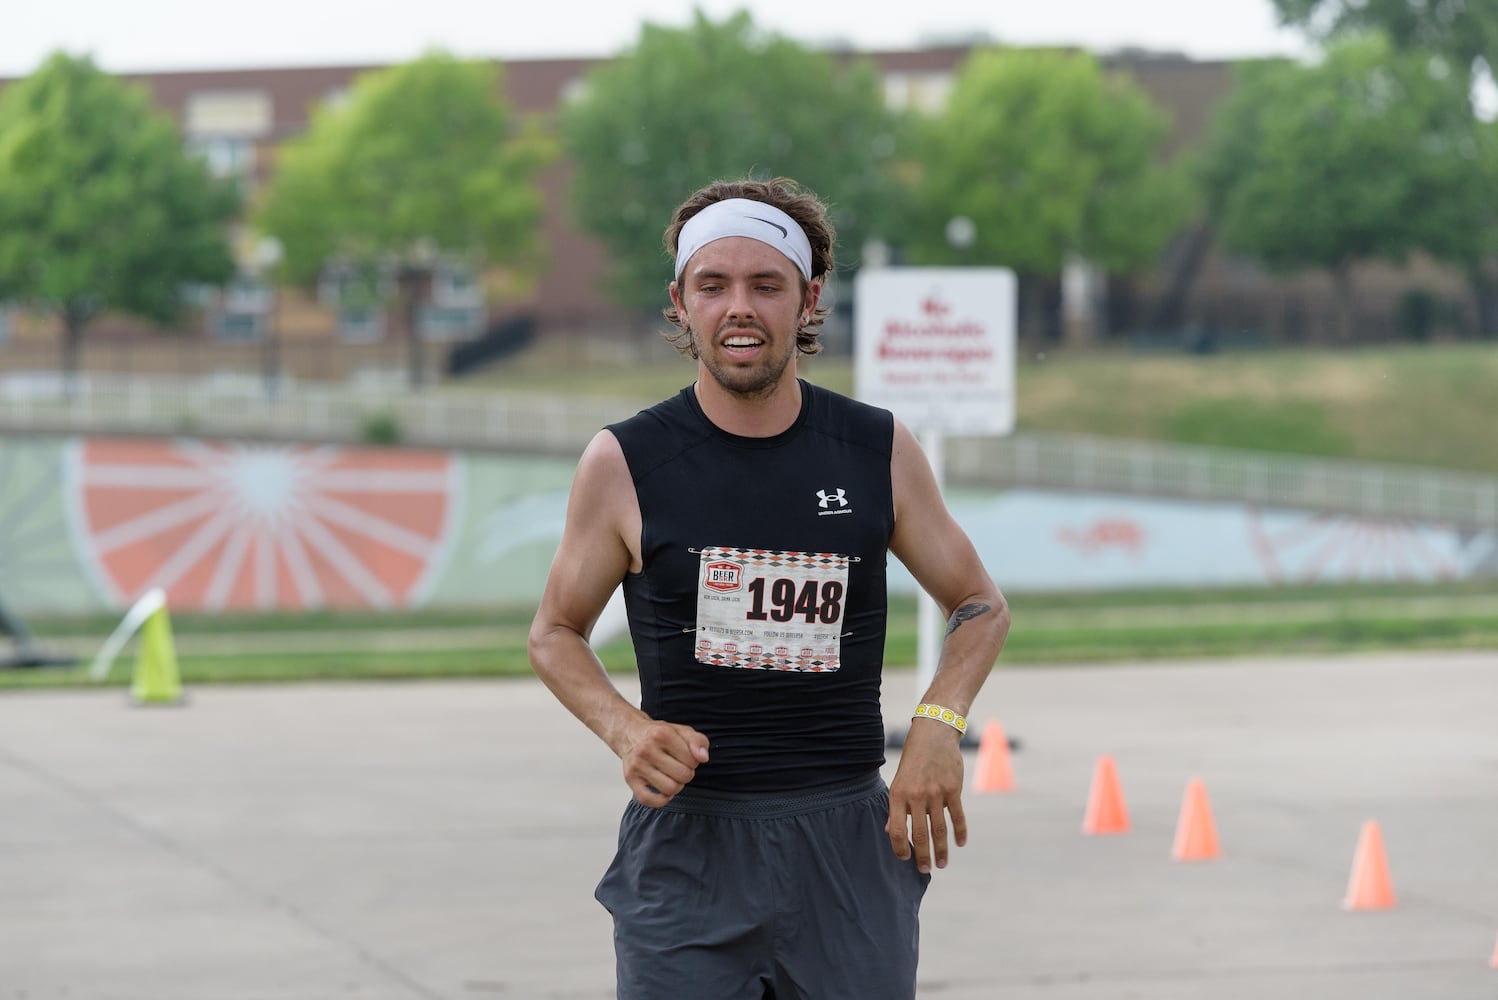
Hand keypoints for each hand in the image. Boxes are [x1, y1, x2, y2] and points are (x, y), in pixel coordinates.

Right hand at [619, 719, 709, 806]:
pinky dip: (661, 800)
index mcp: (662, 734)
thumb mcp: (682, 731)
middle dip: (687, 774)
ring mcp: (637, 765)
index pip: (692, 760)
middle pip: (683, 776)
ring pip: (669, 789)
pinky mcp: (630, 779)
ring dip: (676, 786)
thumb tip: (703, 758)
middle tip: (679, 767)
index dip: (694, 761)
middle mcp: (647, 749)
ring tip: (672, 777)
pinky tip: (664, 791)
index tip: (686, 757)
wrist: (630, 734)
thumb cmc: (659, 734)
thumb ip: (698, 741)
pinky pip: (648, 800)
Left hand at [886, 719, 966, 872]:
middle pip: (920, 834)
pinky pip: (957, 816)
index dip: (900, 847)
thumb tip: (890, 831)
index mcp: (898, 794)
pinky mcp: (953, 789)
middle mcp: (916, 795)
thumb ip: (897, 807)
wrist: (933, 734)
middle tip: (925, 870)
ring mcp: (936, 793)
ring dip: (941, 849)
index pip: (897, 829)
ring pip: (940, 829)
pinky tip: (960, 843)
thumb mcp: (899, 780)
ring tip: (941, 864)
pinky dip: (960, 832)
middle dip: (923, 856)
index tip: (905, 859)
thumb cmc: (913, 759)